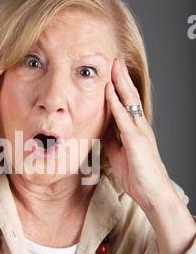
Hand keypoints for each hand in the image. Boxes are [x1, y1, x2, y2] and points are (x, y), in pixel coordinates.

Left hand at [102, 59, 174, 213]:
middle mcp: (139, 127)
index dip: (119, 87)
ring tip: (114, 66)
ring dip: (120, 83)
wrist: (153, 194)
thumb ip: (112, 141)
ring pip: (129, 102)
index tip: (112, 72)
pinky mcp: (136, 142)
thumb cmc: (139, 176)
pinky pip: (123, 119)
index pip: (127, 103)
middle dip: (122, 77)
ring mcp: (139, 133)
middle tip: (115, 59)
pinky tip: (109, 93)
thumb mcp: (119, 155)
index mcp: (135, 130)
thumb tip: (101, 131)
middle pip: (130, 97)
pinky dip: (115, 104)